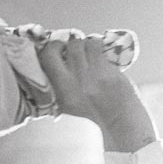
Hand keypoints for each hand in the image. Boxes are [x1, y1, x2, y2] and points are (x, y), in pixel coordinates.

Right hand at [36, 37, 154, 151]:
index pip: (43, 63)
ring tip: (88, 50)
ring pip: (76, 45)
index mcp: (58, 94)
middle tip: (68, 46)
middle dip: (59, 44)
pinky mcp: (103, 71)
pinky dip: (96, 43)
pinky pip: (95, 46)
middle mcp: (69, 84)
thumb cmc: (95, 112)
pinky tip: (99, 50)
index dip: (47, 51)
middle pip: (53, 52)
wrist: (119, 120)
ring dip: (82, 44)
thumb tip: (53, 62)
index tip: (56, 50)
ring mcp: (87, 77)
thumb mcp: (68, 105)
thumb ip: (58, 88)